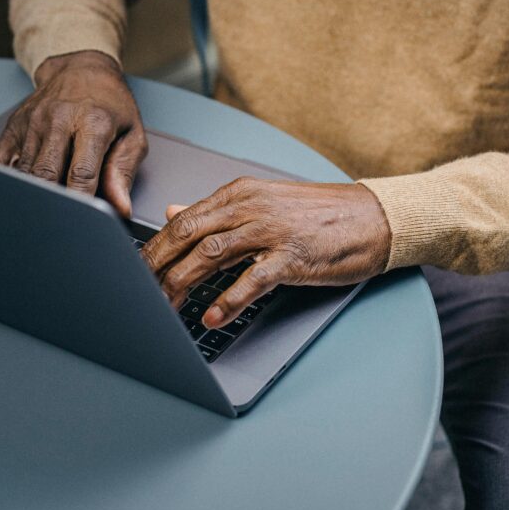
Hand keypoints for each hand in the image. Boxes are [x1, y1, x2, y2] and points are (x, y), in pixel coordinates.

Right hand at [0, 50, 146, 216]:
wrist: (81, 69)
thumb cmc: (110, 104)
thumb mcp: (131, 134)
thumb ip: (123, 172)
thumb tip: (121, 207)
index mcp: (92, 122)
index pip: (82, 173)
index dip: (81, 202)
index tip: (83, 222)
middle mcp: (57, 120)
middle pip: (47, 175)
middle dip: (54, 203)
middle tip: (60, 224)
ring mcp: (32, 124)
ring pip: (25, 173)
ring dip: (34, 196)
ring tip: (45, 212)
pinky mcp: (13, 128)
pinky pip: (0, 162)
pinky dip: (6, 183)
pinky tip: (17, 194)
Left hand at [141, 178, 390, 328]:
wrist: (374, 217)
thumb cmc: (320, 214)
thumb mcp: (264, 202)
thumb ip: (217, 211)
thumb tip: (174, 212)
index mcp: (240, 193)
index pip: (184, 218)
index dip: (154, 245)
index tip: (134, 268)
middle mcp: (250, 207)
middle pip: (188, 234)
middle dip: (156, 264)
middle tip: (135, 289)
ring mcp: (272, 230)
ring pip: (211, 254)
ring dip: (182, 282)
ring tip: (164, 306)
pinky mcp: (293, 255)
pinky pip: (252, 279)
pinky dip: (228, 299)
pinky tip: (212, 316)